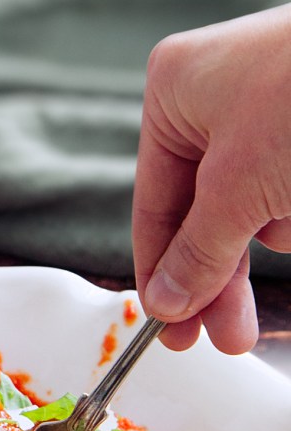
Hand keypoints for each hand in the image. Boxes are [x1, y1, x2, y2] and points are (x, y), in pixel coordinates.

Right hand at [132, 4, 290, 353]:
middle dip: (221, 278)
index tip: (169, 326)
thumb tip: (164, 302)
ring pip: (252, 210)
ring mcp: (269, 112)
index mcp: (175, 94)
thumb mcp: (239, 188)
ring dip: (277, 233)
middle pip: (203, 216)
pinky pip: (287, 194)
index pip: (153, 206)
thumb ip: (197, 253)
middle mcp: (217, 100)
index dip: (160, 273)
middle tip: (228, 337)